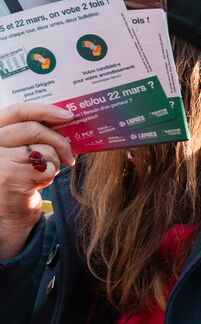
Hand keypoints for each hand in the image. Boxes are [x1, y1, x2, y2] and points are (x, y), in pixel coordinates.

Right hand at [0, 103, 74, 258]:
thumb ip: (34, 134)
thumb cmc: (20, 178)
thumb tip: (66, 118)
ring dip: (53, 163)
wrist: (8, 214)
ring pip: (44, 150)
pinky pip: (46, 168)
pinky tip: (38, 183)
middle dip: (59, 141)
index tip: (67, 115)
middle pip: (35, 129)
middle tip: (69, 154)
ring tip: (43, 173)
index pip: (17, 111)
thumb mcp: (23, 151)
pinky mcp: (10, 176)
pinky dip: (50, 176)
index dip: (44, 110)